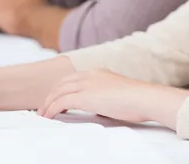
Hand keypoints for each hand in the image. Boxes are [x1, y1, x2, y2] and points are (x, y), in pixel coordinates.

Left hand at [38, 70, 188, 128]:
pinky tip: (48, 116)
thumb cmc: (139, 99)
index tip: (56, 97)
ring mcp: (86, 84)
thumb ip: (106, 96)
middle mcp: (89, 75)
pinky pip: (61, 102)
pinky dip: (52, 109)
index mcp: (97, 73)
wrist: (145, 98)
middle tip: (44, 106)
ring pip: (58, 92)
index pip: (72, 78)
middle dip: (51, 95)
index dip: (61, 88)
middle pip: (61, 83)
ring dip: (48, 103)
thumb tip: (101, 107)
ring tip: (43, 113)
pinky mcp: (84, 96)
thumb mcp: (118, 93)